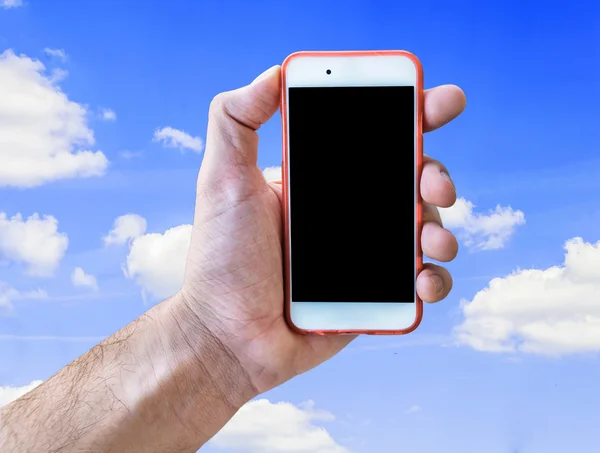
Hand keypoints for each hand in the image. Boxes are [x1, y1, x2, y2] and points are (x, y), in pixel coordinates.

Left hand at [179, 65, 465, 394]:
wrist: (227, 338)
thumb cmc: (221, 260)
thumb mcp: (221, 180)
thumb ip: (236, 120)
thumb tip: (275, 73)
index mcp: (322, 180)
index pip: (373, 140)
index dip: (413, 117)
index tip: (440, 103)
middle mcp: (348, 213)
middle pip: (411, 183)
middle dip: (437, 174)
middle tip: (433, 182)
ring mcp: (364, 255)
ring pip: (424, 231)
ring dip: (443, 228)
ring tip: (431, 238)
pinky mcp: (374, 296)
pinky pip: (418, 284)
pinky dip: (435, 280)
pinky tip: (424, 280)